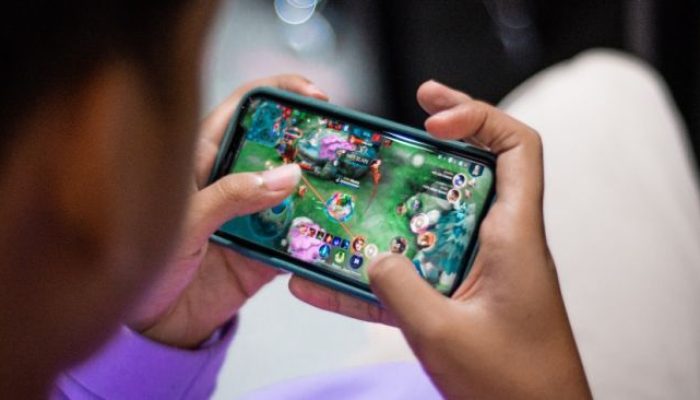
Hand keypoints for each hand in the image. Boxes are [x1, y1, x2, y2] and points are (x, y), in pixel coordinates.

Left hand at [127, 75, 327, 347]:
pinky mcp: (266, 253)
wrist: (149, 326)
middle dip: (310, 142)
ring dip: (320, 189)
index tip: (312, 97)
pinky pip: (298, 238)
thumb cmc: (142, 264)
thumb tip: (286, 175)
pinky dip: (316, 236)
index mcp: (201, 159)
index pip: (242, 110)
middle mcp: (231, 182)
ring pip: (294, 192)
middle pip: (278, 149)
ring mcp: (251, 217)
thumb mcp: (182, 222)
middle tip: (339, 144)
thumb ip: (231, 195)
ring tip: (345, 185)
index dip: (278, 94)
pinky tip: (332, 230)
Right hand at [289, 81, 590, 398]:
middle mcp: (500, 242)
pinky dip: (376, 275)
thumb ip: (398, 288)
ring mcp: (480, 270)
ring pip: (435, 221)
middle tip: (382, 139)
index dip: (478, 117)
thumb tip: (369, 257)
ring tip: (345, 204)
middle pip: (469, 172)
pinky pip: (416, 273)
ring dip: (391, 213)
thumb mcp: (441, 333)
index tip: (430, 119)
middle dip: (424, 151)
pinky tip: (323, 286)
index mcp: (513, 235)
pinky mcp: (462, 297)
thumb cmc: (511, 385)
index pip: (517, 148)